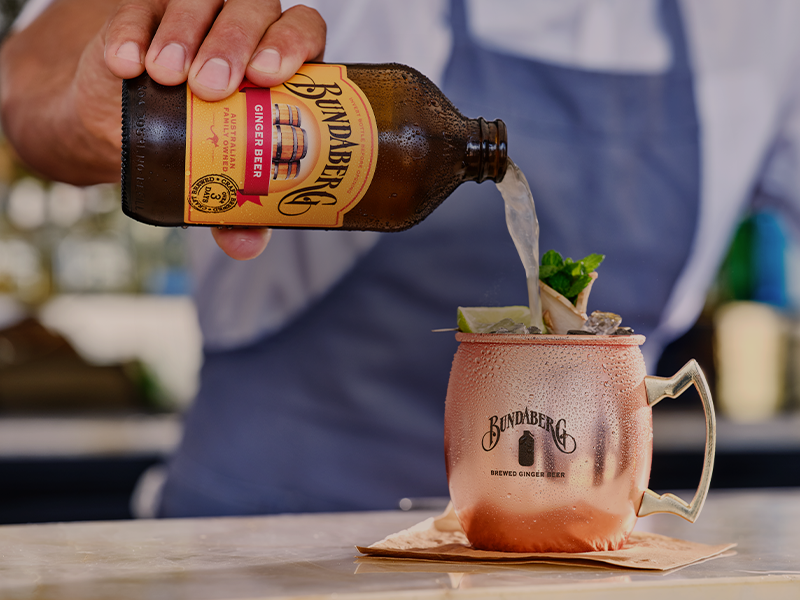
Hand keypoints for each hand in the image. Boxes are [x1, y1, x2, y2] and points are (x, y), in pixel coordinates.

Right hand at [0, 0, 325, 260]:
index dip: (291, 44)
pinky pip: (138, 6)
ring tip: (168, 76)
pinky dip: (133, 33)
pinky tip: (129, 65)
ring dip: (186, 32)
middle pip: (254, 10)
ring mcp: (196, 13)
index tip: (269, 75)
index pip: (302, 31)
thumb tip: (245, 246)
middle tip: (212, 87)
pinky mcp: (145, 10)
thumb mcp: (219, 181)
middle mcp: (245, 28)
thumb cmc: (195, 150)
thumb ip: (239, 212)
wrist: (127, 132)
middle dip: (235, 42)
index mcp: (279, 64)